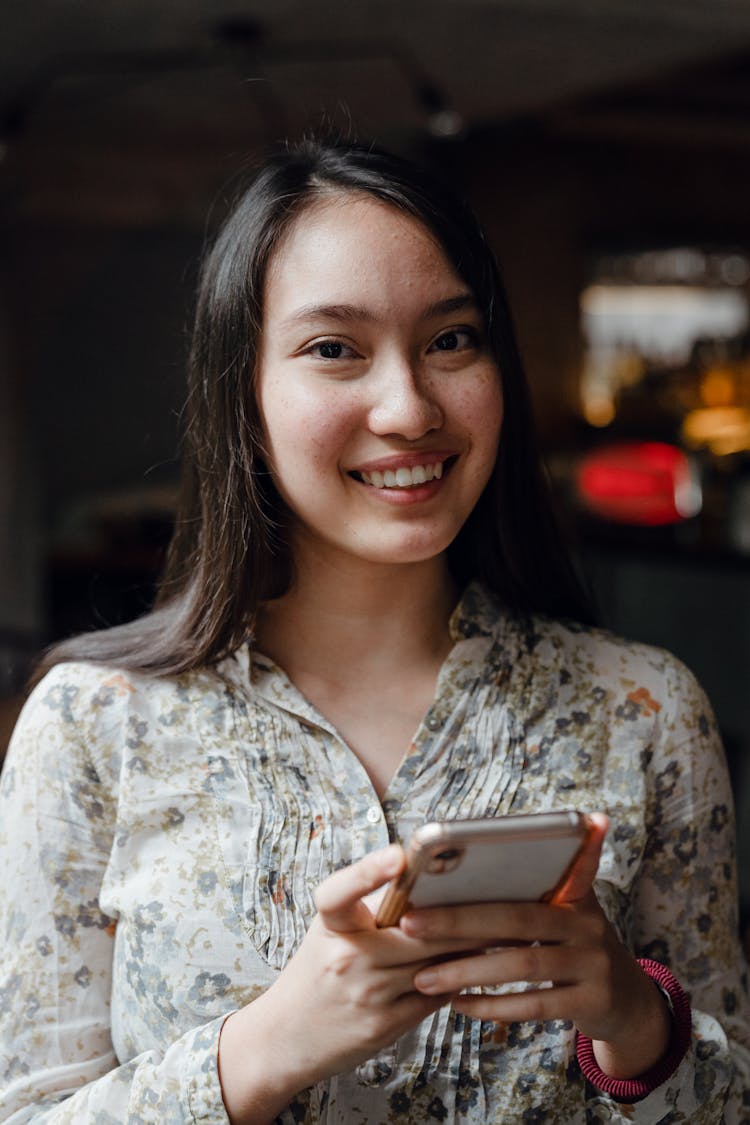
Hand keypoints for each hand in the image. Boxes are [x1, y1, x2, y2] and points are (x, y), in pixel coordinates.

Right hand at [218, 844, 476, 1123]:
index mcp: (330, 924)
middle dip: (464, 918)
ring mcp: (366, 994)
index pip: (340, 892)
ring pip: (435, 964)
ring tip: (506, 931)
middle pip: (419, 932)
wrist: (283, 1037)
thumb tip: (428, 879)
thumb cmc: (317, 970)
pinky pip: (435, 995)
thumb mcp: (330, 929)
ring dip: (472, 949)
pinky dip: (457, 978)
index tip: (398, 857)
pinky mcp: (383, 1025)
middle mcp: (345, 957)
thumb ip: (370, 905)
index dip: (368, 872)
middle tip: (504, 897)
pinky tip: (476, 967)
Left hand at [402, 814, 670, 1079]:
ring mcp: (592, 964)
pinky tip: (459, 1005)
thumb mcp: (568, 913)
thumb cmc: (576, 948)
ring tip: (423, 977)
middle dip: (458, 920)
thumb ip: (533, 892)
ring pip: (521, 963)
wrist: (626, 1004)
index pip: (561, 865)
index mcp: (575, 895)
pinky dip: (493, 1006)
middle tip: (410, 924)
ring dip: (466, 970)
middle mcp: (587, 924)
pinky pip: (534, 1004)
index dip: (564, 846)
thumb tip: (469, 870)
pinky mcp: (590, 1002)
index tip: (546, 829)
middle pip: (517, 918)